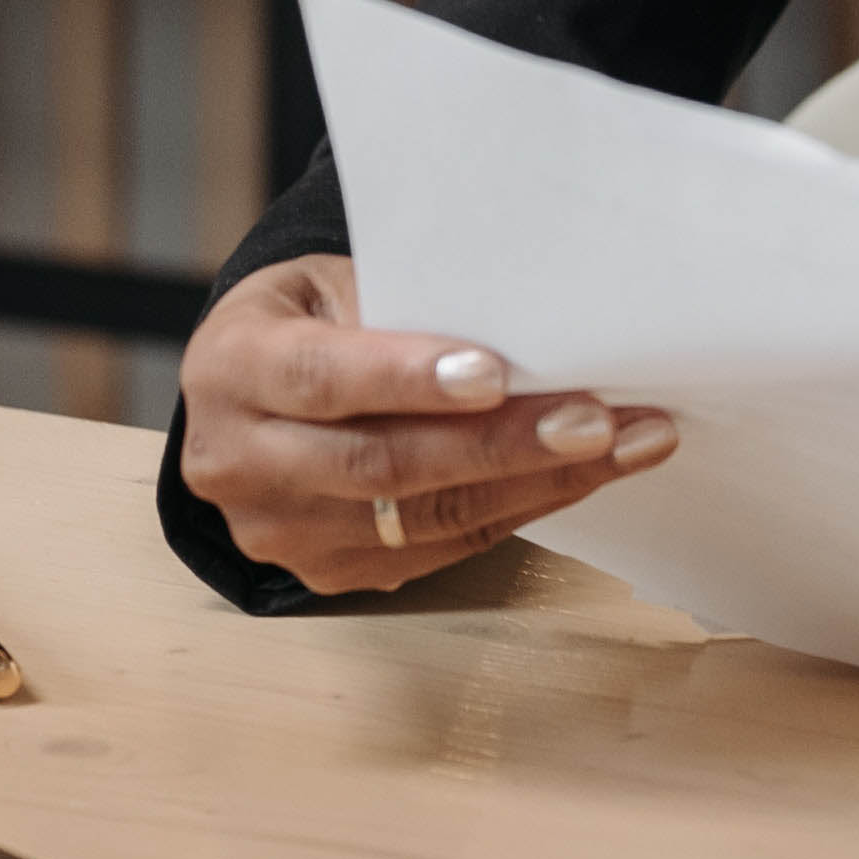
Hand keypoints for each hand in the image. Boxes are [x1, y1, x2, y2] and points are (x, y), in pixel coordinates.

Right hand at [178, 256, 670, 593]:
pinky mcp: (327, 572)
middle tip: (599, 420)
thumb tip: (528, 327)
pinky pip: (440, 547)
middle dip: (503, 444)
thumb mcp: (330, 286)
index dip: (409, 377)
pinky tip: (583, 475)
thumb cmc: (309, 320)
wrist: (249, 396)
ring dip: (538, 482)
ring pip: (423, 516)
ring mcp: (281, 530)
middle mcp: (240, 461)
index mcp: (233, 367)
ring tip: (625, 445)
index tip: (496, 374)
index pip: (324, 378)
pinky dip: (520, 508)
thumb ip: (401, 308)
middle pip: (384, 462)